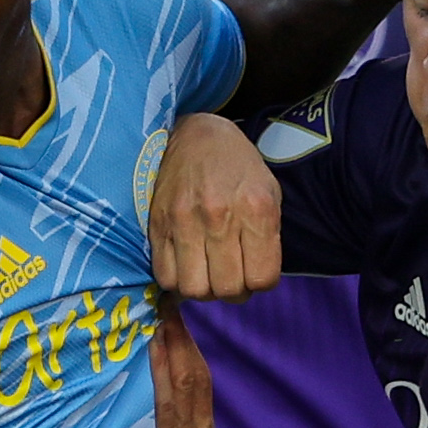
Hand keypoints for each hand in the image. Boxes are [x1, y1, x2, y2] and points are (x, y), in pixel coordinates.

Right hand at [150, 110, 280, 299]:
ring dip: (205, 290)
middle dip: (234, 291)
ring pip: (195, 289)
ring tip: (209, 274)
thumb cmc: (238, 168)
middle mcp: (220, 216)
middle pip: (228, 289)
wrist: (196, 135)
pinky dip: (178, 282)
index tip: (255, 272)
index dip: (260, 283)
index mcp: (256, 208)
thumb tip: (256, 281)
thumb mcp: (269, 193)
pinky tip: (187, 266)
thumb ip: (267, 238)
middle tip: (232, 276)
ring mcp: (185, 221)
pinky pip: (166, 277)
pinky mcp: (158, 224)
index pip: (262, 278)